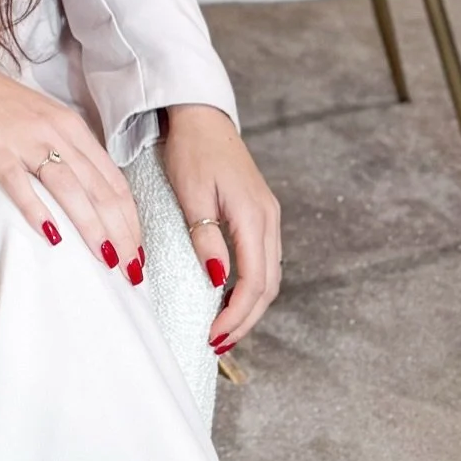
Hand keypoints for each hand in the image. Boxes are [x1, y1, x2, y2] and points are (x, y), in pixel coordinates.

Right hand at [0, 38, 143, 276]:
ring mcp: (24, 137)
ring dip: (91, 226)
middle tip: (131, 271)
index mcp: (71, 127)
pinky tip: (50, 235)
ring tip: (105, 259)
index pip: (113, 181)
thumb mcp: (42, 123)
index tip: (138, 254)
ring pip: (68, 186)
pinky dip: (37, 209)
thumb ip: (67, 153)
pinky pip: (18, 181)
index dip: (130, 220)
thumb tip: (93, 200)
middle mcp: (54, 131)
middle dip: (120, 231)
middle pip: (98, 188)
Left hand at [161, 103, 282, 352]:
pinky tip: (230, 298)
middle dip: (245, 320)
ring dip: (250, 306)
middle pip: (268, 285)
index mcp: (253, 215)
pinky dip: (251, 286)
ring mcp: (268, 216)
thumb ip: (206, 237)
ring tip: (223, 331)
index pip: (255, 281)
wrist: (200, 115)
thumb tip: (219, 281)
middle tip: (218, 345)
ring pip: (269, 275)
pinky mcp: (260, 214)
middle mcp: (269, 219)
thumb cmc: (191, 150)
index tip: (214, 337)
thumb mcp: (192, 194)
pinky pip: (263, 260)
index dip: (237, 315)